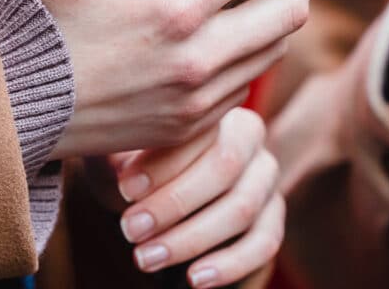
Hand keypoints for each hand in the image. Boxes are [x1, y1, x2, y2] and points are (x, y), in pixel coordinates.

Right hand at [19, 0, 351, 156]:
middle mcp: (200, 59)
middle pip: (291, 9)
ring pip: (276, 49)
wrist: (2, 109)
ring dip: (282, 10)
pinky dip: (256, 47)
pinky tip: (231, 27)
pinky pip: (249, 82)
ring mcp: (199, 99)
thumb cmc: (31, 24)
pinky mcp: (190, 125)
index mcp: (176, 8)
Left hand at [117, 108, 282, 287]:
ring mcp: (268, 184)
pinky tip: (195, 279)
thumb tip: (115, 163)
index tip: (126, 189)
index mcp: (220, 115)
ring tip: (146, 258)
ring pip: (242, 208)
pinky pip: (264, 243)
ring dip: (191, 238)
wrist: (161, 212)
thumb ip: (117, 156)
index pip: (201, 130)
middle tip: (130, 229)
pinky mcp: (273, 222)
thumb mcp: (121, 162)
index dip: (164, 161)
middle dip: (175, 201)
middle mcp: (253, 144)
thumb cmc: (139, 177)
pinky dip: (230, 264)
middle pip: (226, 166)